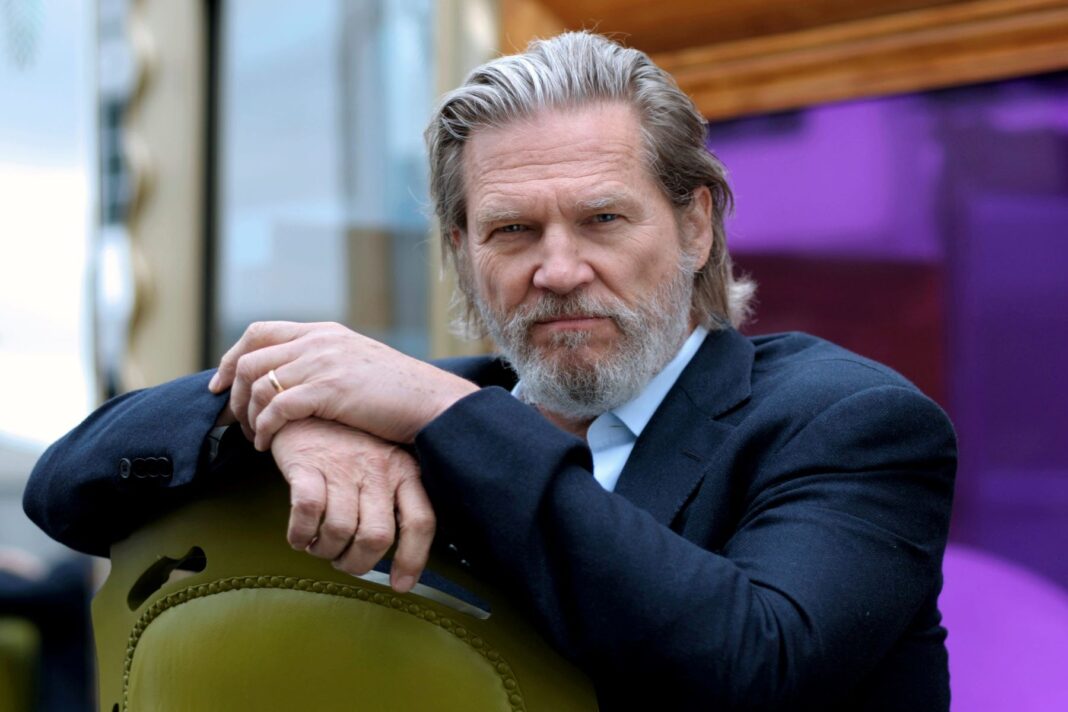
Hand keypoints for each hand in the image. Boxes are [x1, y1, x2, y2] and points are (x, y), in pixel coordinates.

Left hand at [208, 321, 477, 449]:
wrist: (433, 403)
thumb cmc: (401, 395)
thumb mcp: (358, 366)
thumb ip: (326, 364)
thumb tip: (297, 381)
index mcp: (324, 331)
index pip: (259, 332)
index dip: (231, 357)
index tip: (221, 385)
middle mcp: (319, 340)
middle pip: (250, 357)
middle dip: (232, 392)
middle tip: (232, 420)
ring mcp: (324, 362)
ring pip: (258, 383)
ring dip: (248, 415)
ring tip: (255, 437)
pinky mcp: (330, 389)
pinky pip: (277, 407)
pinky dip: (264, 428)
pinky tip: (267, 444)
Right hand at [270, 417, 435, 592]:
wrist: (305, 404)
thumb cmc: (346, 446)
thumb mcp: (382, 464)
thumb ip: (393, 499)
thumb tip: (401, 554)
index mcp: (403, 470)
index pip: (421, 521)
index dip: (413, 560)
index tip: (400, 585)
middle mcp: (378, 468)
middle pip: (377, 537)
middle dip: (358, 563)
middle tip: (343, 562)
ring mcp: (342, 465)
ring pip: (339, 531)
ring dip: (325, 552)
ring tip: (319, 547)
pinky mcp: (306, 464)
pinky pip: (306, 512)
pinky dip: (300, 535)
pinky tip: (299, 537)